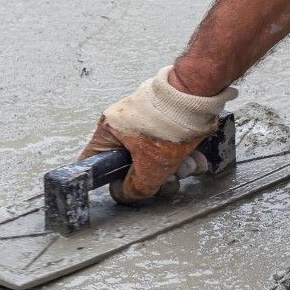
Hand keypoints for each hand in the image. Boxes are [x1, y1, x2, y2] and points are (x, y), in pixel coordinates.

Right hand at [80, 119, 210, 203]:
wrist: (197, 94)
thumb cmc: (169, 125)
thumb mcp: (151, 168)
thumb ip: (135, 188)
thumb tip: (126, 195)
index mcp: (109, 131)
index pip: (92, 161)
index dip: (104, 179)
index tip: (120, 189)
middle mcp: (123, 124)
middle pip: (130, 165)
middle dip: (155, 178)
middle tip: (168, 178)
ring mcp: (144, 121)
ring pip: (154, 158)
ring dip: (175, 169)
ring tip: (188, 164)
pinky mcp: (165, 120)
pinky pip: (169, 146)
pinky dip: (184, 156)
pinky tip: (197, 159)